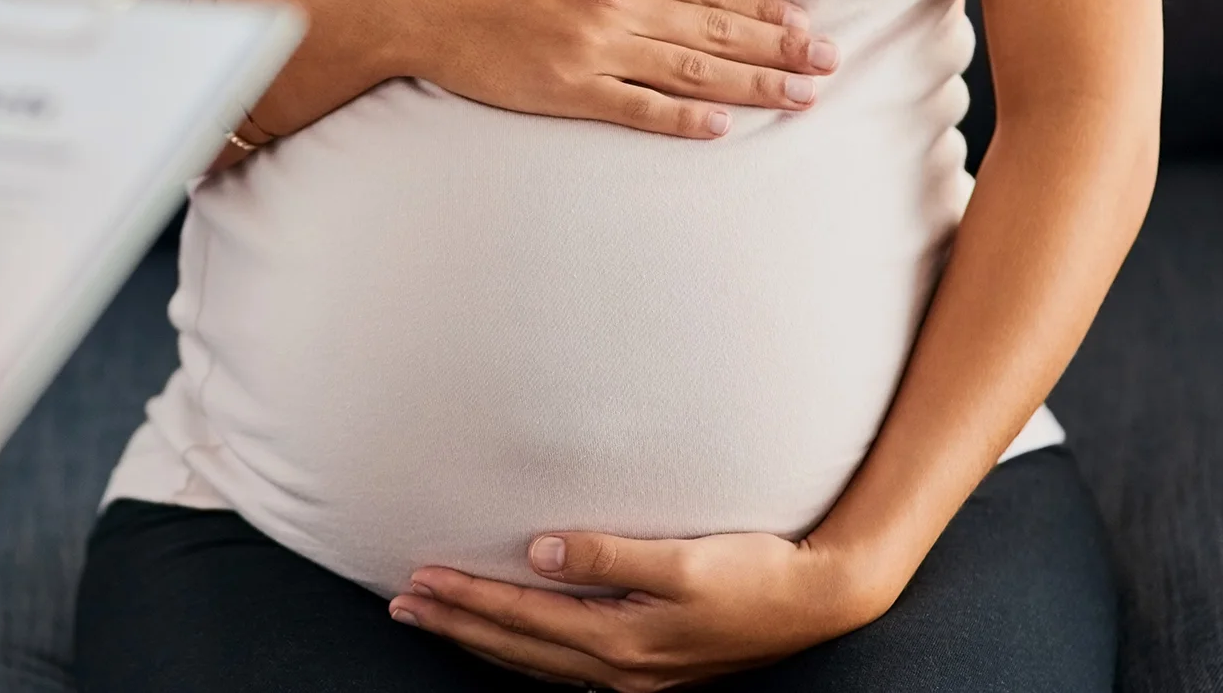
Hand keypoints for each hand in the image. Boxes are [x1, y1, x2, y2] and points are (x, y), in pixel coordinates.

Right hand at [379, 0, 838, 138]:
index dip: (764, 10)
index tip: (807, 25)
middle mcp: (615, 7)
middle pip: (714, 33)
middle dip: (779, 50)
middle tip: (829, 65)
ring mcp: (592, 53)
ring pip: (689, 73)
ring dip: (751, 87)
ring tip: (799, 97)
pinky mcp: (565, 91)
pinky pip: (635, 109)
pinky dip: (680, 120)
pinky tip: (721, 127)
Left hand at [388, 530, 892, 689]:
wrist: (819, 601)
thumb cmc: (756, 572)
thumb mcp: (687, 559)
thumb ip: (610, 554)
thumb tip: (540, 549)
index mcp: (622, 639)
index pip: (522, 619)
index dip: (468, 597)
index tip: (420, 577)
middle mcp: (621, 666)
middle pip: (516, 647)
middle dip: (456, 623)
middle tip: (403, 601)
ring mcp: (634, 674)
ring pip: (535, 661)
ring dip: (481, 639)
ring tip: (436, 618)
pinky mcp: (649, 666)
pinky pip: (563, 665)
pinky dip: (522, 651)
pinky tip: (507, 640)